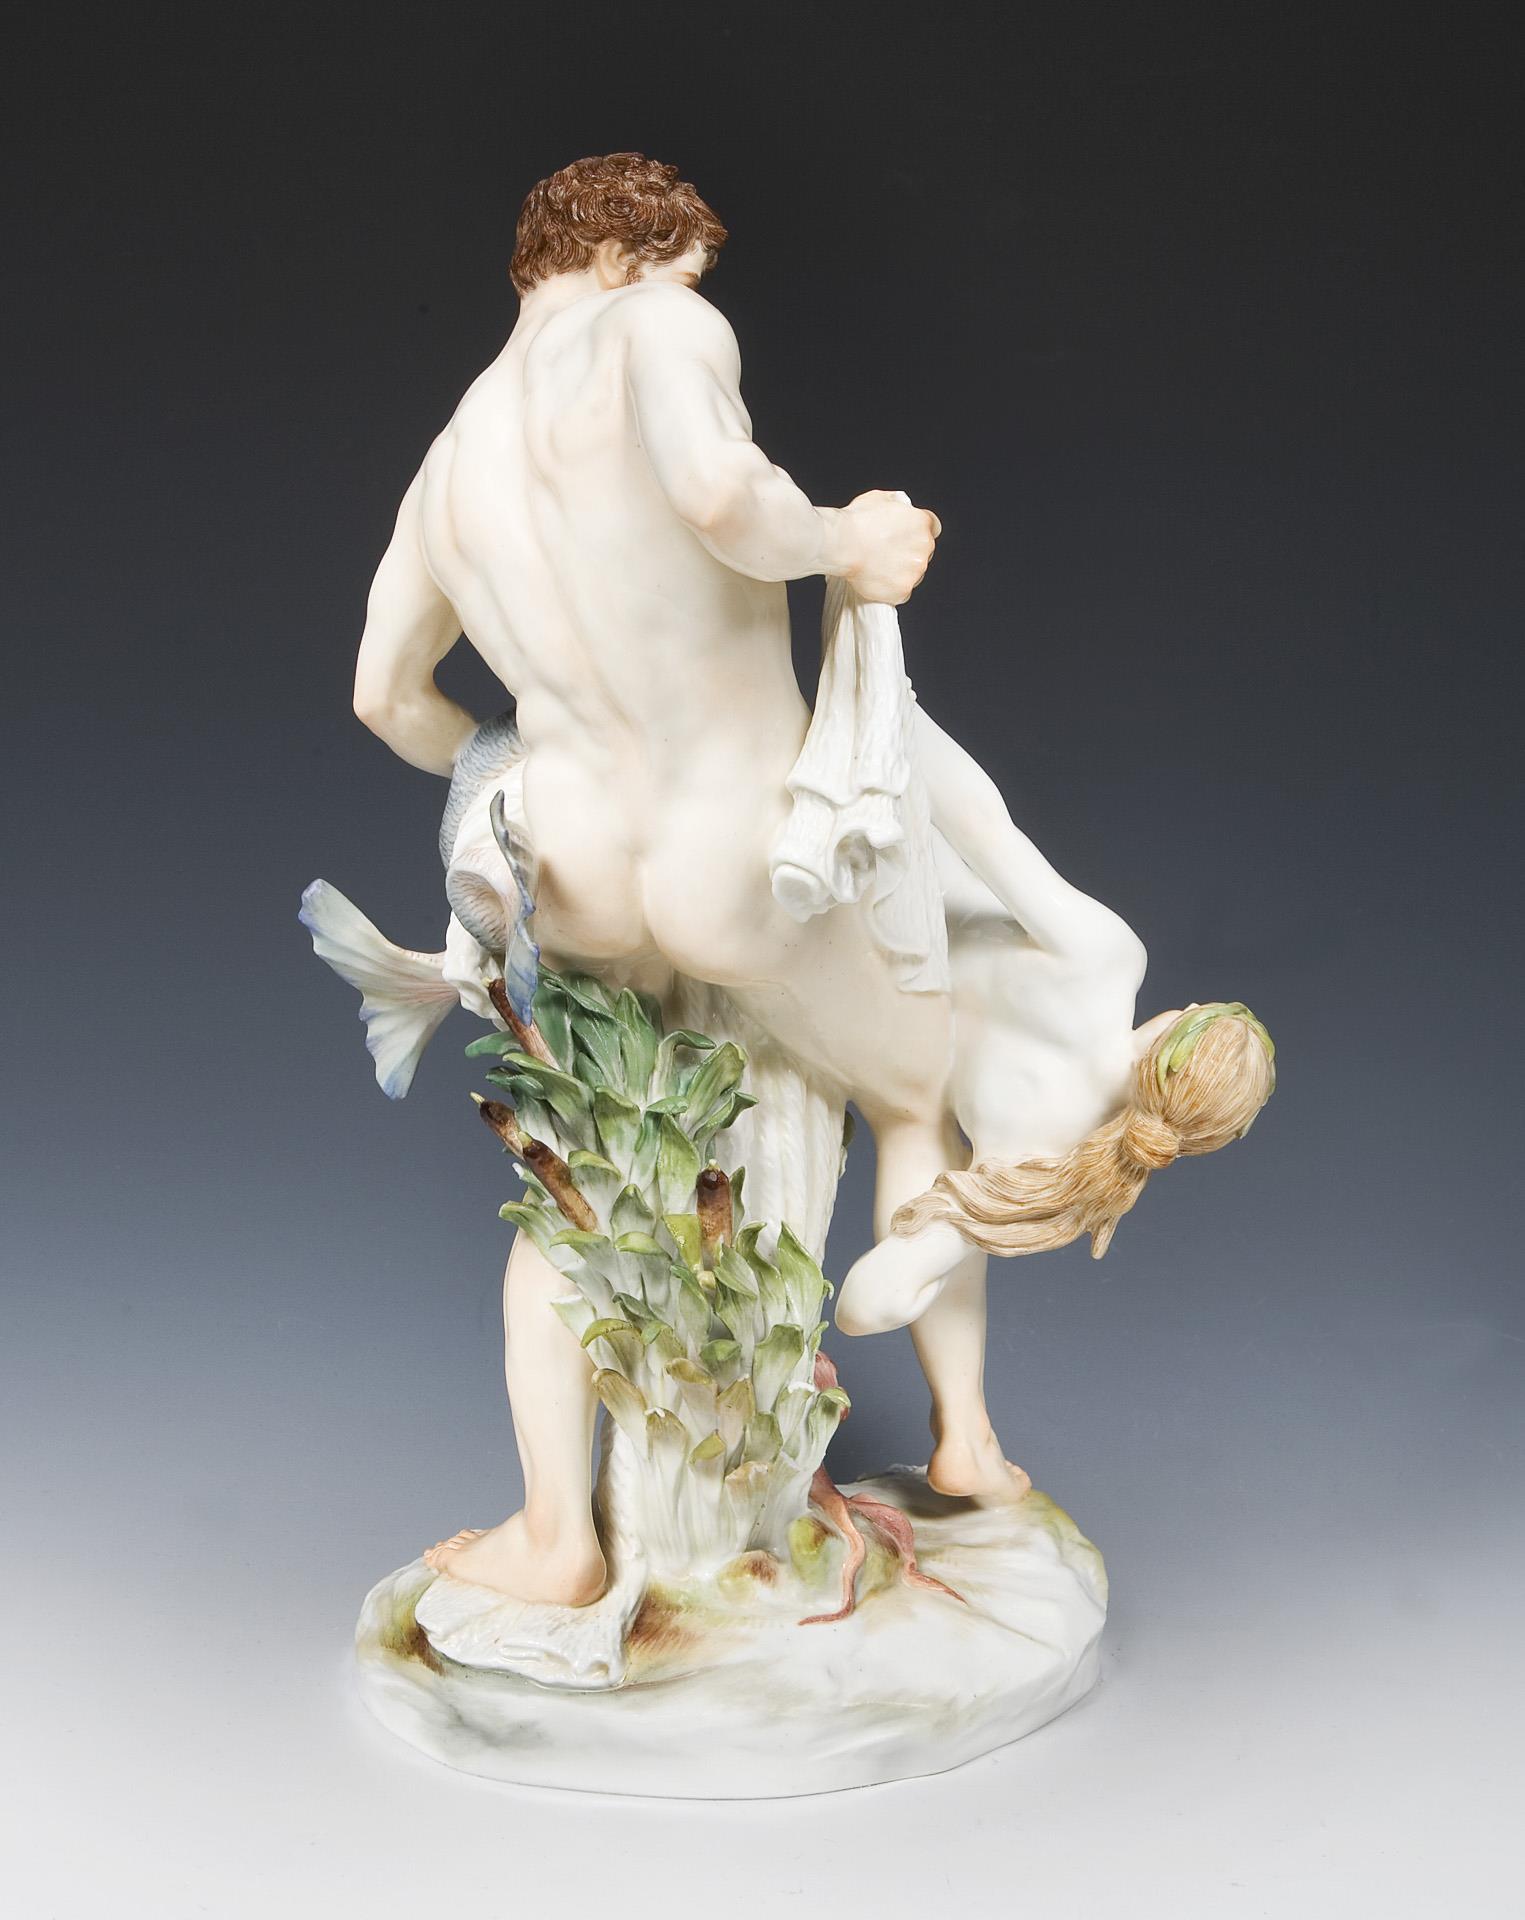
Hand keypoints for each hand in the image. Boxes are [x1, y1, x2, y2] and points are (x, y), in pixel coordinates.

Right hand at [835, 490, 941, 604]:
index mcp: (922, 522)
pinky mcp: (903, 590)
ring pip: (915, 574)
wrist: (843, 545)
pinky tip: (878, 580)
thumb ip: (896, 503)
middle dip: (909, 553)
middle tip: (888, 553)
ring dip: (901, 572)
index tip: (908, 536)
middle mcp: (924, 547)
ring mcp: (916, 571)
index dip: (919, 532)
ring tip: (879, 567)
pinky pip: (903, 592)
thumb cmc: (857, 521)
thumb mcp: (879, 498)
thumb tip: (898, 506)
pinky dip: (892, 589)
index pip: (933, 527)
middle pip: (924, 552)